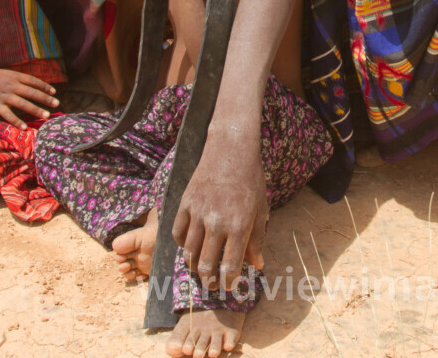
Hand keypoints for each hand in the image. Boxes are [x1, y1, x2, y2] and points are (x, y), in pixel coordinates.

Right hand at [0, 66, 57, 124]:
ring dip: (36, 110)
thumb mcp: (5, 73)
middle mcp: (11, 85)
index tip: (54, 92)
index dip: (44, 87)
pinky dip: (17, 121)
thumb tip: (30, 85)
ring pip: (23, 104)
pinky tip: (25, 127)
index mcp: (14, 76)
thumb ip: (17, 79)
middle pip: (32, 93)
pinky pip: (8, 115)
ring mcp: (4, 96)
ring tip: (46, 116)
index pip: (33, 81)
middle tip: (56, 104)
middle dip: (45, 99)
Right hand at [173, 128, 268, 292]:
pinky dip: (181, 245)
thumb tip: (257, 265)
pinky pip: (177, 234)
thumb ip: (256, 239)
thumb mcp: (260, 209)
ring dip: (194, 266)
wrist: (231, 150)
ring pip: (189, 253)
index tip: (229, 287)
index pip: (230, 266)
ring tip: (200, 269)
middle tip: (211, 285)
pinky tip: (190, 246)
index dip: (228, 282)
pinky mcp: (184, 204)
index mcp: (239, 226)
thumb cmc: (250, 180)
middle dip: (209, 281)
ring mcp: (198, 213)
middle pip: (206, 265)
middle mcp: (216, 223)